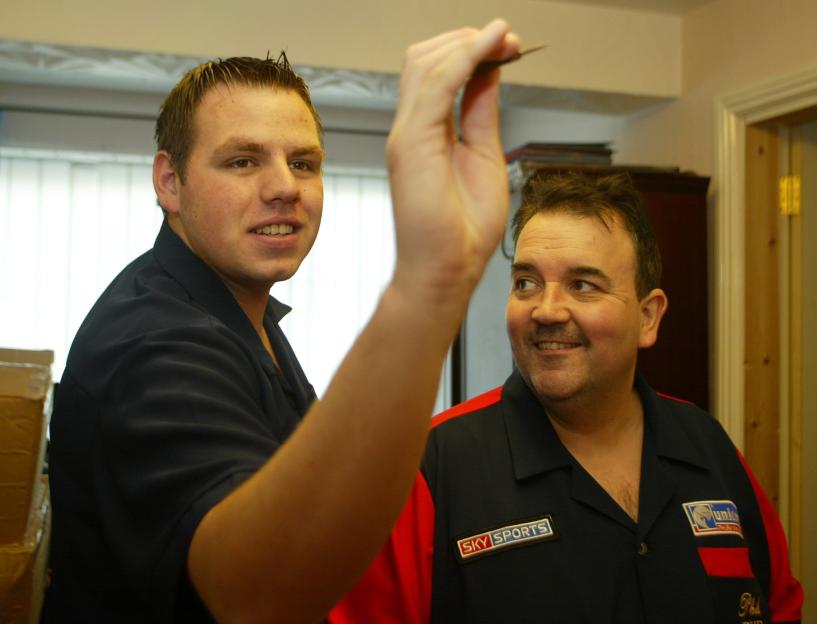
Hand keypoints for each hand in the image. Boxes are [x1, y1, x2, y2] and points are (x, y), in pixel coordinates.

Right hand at [387, 19, 519, 300]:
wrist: (447, 270)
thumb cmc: (463, 230)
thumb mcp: (484, 155)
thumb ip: (480, 112)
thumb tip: (489, 73)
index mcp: (426, 132)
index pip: (438, 71)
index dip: (472, 49)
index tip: (509, 44)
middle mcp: (411, 128)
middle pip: (426, 58)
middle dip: (469, 39)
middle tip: (509, 39)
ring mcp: (407, 135)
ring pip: (425, 62)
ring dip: (469, 43)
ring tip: (504, 39)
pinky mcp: (411, 144)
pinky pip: (434, 85)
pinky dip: (463, 58)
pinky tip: (490, 47)